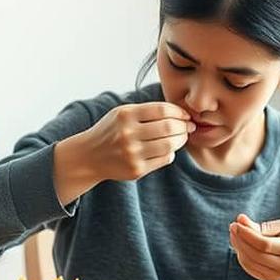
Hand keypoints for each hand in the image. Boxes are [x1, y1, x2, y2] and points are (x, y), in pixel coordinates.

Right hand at [54, 102, 192, 204]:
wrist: (90, 156)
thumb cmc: (112, 131)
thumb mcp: (122, 113)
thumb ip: (148, 111)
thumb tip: (181, 114)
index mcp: (125, 115)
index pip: (162, 110)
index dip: (179, 112)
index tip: (186, 116)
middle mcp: (128, 134)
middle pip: (169, 127)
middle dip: (184, 126)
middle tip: (189, 127)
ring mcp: (132, 153)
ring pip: (169, 145)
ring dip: (181, 140)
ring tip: (182, 137)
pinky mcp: (136, 170)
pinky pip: (164, 159)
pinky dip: (170, 153)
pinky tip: (167, 149)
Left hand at [228, 214, 279, 279]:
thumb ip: (264, 226)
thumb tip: (241, 220)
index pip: (265, 244)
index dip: (247, 234)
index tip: (237, 223)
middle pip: (255, 255)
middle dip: (240, 240)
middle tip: (233, 226)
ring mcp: (278, 276)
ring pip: (250, 262)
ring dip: (238, 247)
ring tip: (235, 233)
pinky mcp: (270, 279)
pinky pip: (249, 268)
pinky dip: (241, 255)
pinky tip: (240, 244)